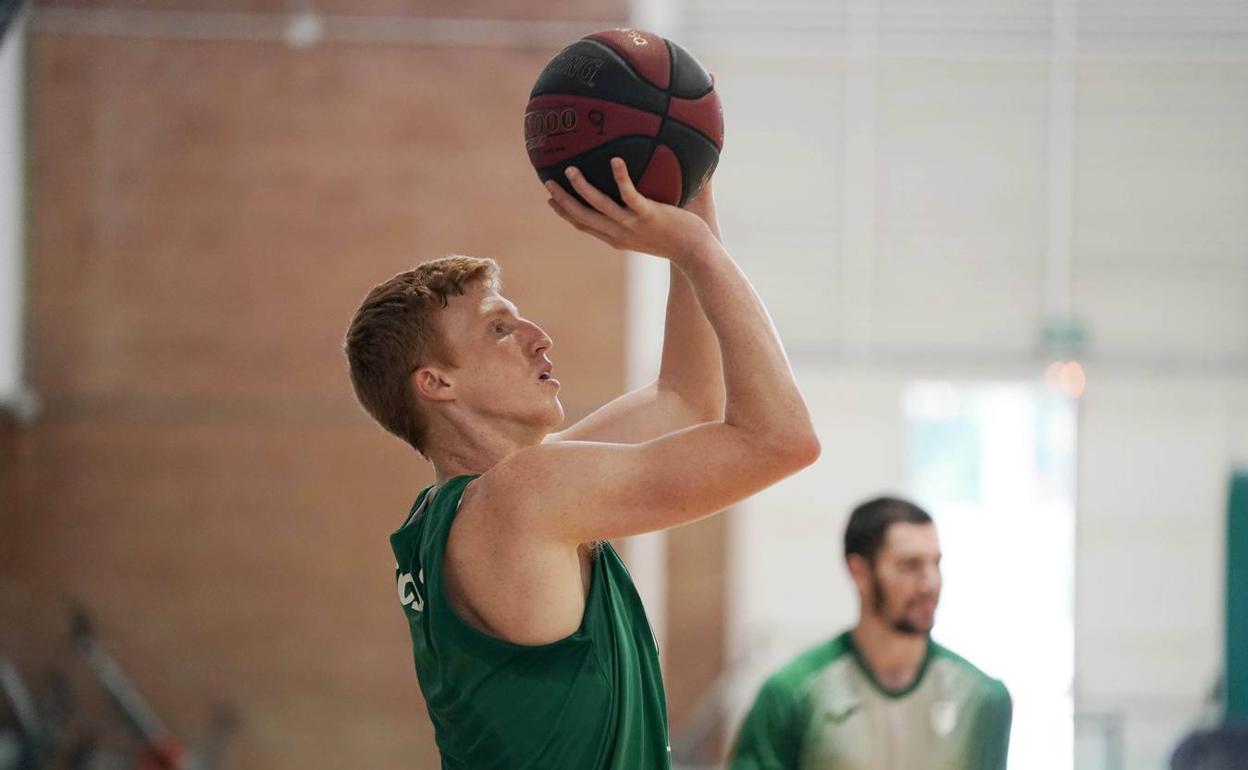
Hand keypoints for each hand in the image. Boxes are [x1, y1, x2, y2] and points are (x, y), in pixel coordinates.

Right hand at [545, 158, 714, 263]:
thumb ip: (638, 217)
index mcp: (617, 238)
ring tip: (570, 169)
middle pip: (583, 217)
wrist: (695, 254)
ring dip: (582, 188)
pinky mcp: (649, 215)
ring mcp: (633, 225)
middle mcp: (620, 233)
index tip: (551, 202)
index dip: (566, 214)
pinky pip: (630, 194)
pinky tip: (615, 160)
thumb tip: (634, 197)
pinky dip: (620, 177)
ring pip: (600, 205)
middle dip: (563, 201)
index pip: (585, 226)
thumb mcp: (650, 232)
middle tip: (547, 183)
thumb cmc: (677, 241)